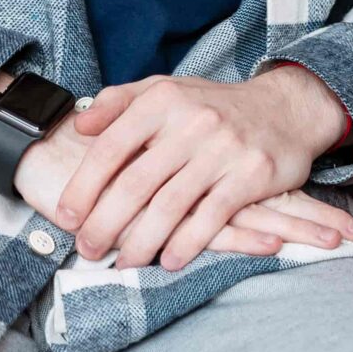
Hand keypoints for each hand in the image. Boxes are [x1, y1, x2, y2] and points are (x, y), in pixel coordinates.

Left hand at [12, 126, 352, 260]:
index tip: (67, 215)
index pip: (112, 146)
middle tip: (88, 249)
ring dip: (141, 241)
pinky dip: (188, 243)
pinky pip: (212, 216)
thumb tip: (79, 126)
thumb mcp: (165, 89)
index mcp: (163, 99)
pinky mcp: (251, 175)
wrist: (286, 107)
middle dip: (105, 223)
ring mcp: (223, 149)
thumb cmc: (213, 106)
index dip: (84, 185)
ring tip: (124, 262)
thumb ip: (118, 102)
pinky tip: (170, 259)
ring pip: (171, 205)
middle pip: (136, 183)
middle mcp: (192, 121)